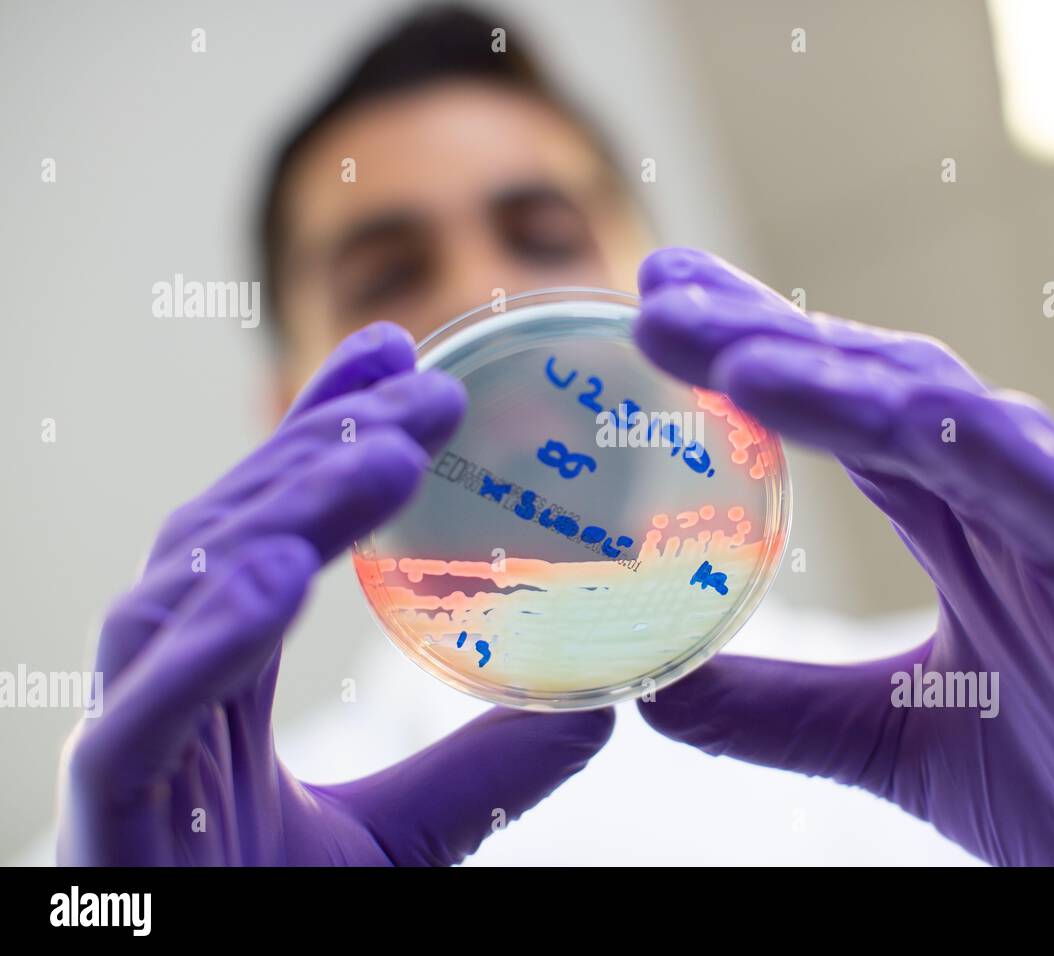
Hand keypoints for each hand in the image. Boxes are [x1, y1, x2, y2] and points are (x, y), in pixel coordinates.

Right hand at [57, 322, 611, 865]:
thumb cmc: (278, 924)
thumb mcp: (408, 838)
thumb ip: (485, 770)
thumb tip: (601, 710)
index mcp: (223, 684)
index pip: (267, 529)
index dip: (321, 434)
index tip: (394, 352)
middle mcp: (166, 691)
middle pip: (227, 534)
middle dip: (318, 450)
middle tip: (419, 379)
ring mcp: (125, 749)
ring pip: (179, 596)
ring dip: (279, 514)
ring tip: (386, 455)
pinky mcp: (103, 819)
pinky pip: (140, 712)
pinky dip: (206, 637)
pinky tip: (277, 574)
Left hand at [632, 247, 1053, 864]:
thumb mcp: (878, 740)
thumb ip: (772, 710)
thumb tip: (655, 690)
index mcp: (955, 524)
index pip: (841, 410)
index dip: (754, 352)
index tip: (659, 307)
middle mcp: (1007, 503)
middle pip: (878, 387)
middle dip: (771, 333)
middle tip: (662, 290)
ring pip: (957, 423)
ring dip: (847, 377)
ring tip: (736, 356)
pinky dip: (985, 450)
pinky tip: (903, 415)